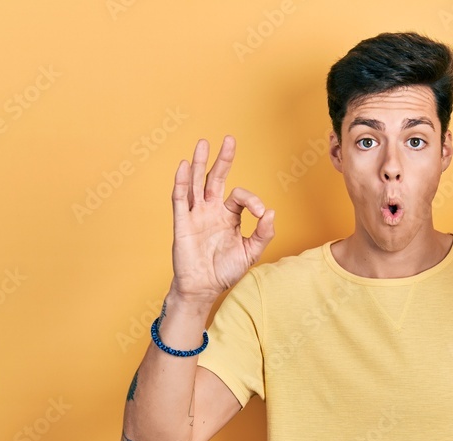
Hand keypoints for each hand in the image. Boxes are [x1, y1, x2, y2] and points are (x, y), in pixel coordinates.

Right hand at [169, 136, 274, 302]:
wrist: (204, 288)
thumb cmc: (226, 270)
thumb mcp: (251, 252)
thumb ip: (263, 233)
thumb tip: (272, 212)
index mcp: (228, 215)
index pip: (240, 196)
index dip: (253, 200)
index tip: (261, 212)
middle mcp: (211, 210)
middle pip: (216, 178)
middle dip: (223, 159)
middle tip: (229, 139)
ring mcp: (196, 215)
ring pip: (196, 183)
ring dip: (199, 163)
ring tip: (203, 143)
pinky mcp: (182, 223)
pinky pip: (180, 199)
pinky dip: (181, 182)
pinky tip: (184, 166)